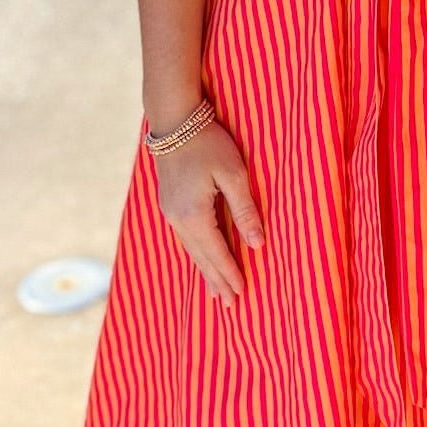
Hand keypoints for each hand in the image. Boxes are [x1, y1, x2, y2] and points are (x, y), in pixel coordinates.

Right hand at [148, 119, 264, 307]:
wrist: (173, 121)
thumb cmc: (208, 143)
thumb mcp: (233, 173)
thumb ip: (245, 209)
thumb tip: (257, 244)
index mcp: (194, 214)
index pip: (217, 252)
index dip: (230, 273)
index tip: (242, 294)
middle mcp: (178, 219)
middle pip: (201, 257)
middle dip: (217, 281)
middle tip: (229, 305)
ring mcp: (170, 212)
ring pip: (191, 250)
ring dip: (205, 271)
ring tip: (216, 291)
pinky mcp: (169, 203)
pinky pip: (185, 238)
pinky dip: (197, 254)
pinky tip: (202, 259)